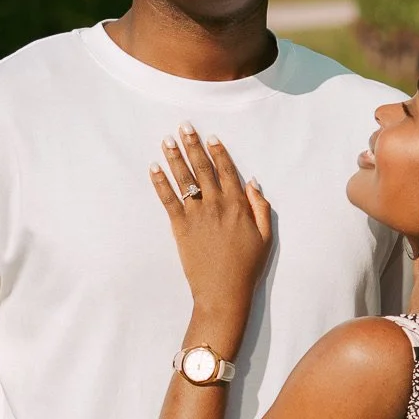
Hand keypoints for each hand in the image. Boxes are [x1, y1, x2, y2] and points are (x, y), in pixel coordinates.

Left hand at [151, 125, 272, 329]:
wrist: (223, 292)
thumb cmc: (246, 267)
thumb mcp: (265, 237)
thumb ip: (260, 207)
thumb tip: (252, 182)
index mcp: (238, 205)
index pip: (227, 170)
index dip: (218, 152)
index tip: (209, 137)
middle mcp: (216, 204)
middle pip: (203, 168)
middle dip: (192, 145)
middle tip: (183, 127)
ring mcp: (197, 214)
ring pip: (184, 179)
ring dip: (174, 157)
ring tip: (166, 140)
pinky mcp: (180, 227)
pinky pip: (168, 199)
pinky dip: (160, 182)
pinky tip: (154, 168)